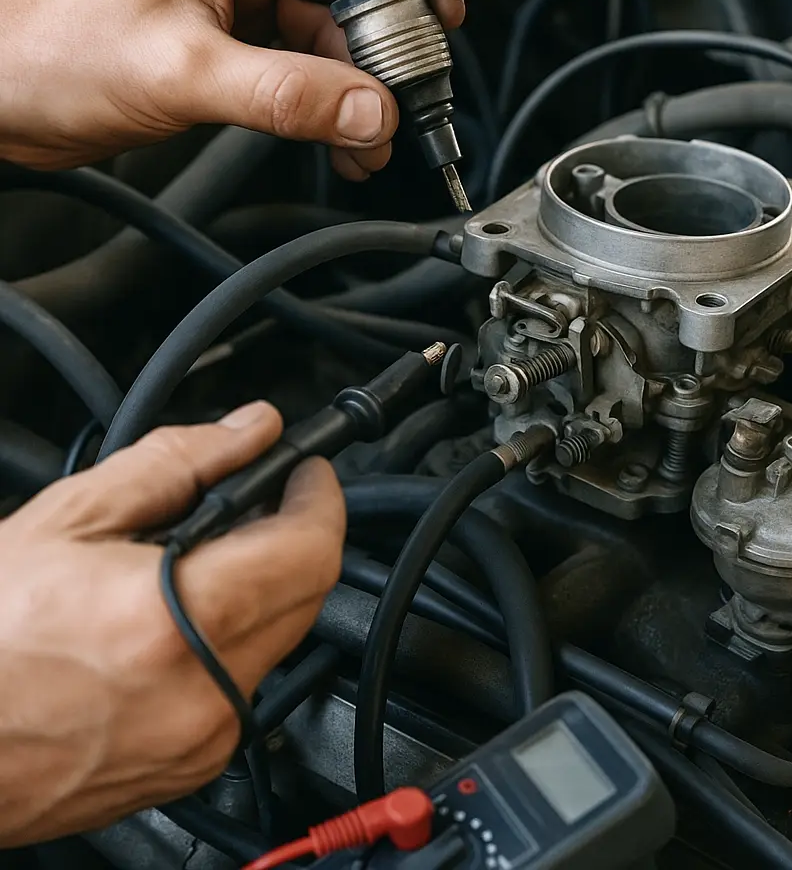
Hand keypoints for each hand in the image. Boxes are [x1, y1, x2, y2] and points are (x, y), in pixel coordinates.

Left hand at [0, 0, 463, 179]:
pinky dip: (327, 105)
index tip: (442, 11)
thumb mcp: (186, 71)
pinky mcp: (233, 41)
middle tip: (410, 94)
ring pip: (326, 35)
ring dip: (356, 89)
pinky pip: (302, 67)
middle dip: (381, 47)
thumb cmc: (60, 54)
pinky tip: (343, 141)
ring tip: (374, 139)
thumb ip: (286, 94)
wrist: (10, 100)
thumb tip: (369, 111)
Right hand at [0, 401, 344, 844]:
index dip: (319, 497)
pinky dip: (232, 639)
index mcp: (169, 623)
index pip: (308, 550)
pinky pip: (247, 683)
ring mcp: (200, 740)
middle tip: (260, 500)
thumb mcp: (66, 520)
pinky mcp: (192, 765)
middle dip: (295, 536)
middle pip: (307, 594)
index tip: (307, 472)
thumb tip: (248, 432)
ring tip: (201, 558)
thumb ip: (174, 464)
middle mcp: (199, 695)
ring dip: (264, 587)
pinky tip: (180, 617)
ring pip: (281, 637)